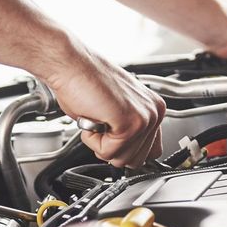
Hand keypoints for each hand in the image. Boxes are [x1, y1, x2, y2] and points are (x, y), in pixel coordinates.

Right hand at [44, 49, 165, 168]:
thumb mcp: (116, 111)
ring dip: (101, 144)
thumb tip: (128, 154)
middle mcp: (154, 113)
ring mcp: (144, 118)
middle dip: (112, 149)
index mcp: (154, 108)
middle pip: (136, 161)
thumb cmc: (85, 82)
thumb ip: (128, 132)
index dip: (126, 150)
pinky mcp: (130, 123)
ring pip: (122, 159)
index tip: (112, 135)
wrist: (71, 65)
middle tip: (102, 122)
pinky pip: (108, 152)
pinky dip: (93, 140)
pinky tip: (93, 117)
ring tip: (97, 117)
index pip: (151, 152)